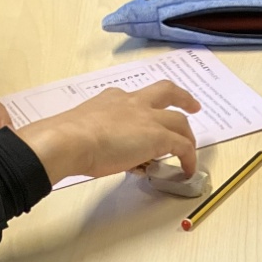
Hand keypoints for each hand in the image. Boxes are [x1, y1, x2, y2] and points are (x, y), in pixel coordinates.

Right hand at [15, 81, 201, 186]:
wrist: (70, 140)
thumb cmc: (68, 139)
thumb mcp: (82, 130)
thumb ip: (94, 137)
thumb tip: (96, 153)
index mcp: (112, 99)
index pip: (134, 100)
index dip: (143, 110)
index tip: (146, 117)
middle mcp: (132, 102)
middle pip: (165, 91)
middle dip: (182, 97)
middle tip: (192, 106)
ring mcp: (147, 118)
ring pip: (179, 119)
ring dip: (188, 135)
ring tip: (191, 150)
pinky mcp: (157, 136)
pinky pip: (183, 146)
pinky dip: (189, 158)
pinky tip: (188, 170)